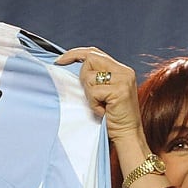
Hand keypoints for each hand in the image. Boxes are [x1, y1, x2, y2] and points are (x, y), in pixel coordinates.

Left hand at [55, 46, 164, 187]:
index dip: (75, 54)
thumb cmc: (113, 118)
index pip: (94, 52)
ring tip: (100, 106)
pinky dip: (93, 103)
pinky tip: (103, 111)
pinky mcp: (120, 91)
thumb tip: (72, 66)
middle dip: (83, 78)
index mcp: (122, 70)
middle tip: (91, 96)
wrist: (128, 135)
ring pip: (89, 76)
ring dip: (89, 94)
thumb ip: (97, 78)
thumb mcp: (105, 92)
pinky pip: (93, 91)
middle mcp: (125, 71)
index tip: (60, 61)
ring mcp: (124, 80)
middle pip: (90, 59)